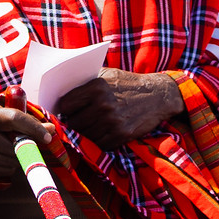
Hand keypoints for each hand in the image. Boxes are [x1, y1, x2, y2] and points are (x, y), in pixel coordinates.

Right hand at [0, 105, 55, 186]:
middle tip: (29, 146)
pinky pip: (2, 171)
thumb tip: (51, 129)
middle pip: (16, 146)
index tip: (48, 137)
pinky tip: (3, 159)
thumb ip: (27, 122)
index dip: (34, 128)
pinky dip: (8, 168)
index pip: (15, 119)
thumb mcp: (3, 116)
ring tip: (11, 150)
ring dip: (18, 159)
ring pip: (11, 161)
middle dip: (27, 148)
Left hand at [54, 68, 184, 149]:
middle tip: (76, 121)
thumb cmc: (127, 83)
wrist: (158, 95)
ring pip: (84, 135)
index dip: (63, 109)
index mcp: (96, 88)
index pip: (65, 105)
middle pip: (73, 123)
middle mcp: (103, 105)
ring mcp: (113, 121)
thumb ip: (85, 81)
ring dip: (84, 134)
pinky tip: (101, 133)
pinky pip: (99, 144)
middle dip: (72, 123)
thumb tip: (60, 89)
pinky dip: (97, 141)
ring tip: (88, 127)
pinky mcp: (122, 134)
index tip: (66, 111)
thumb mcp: (107, 74)